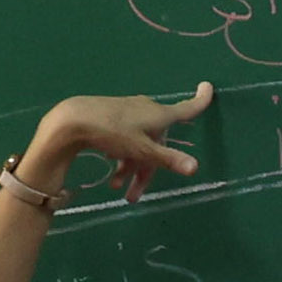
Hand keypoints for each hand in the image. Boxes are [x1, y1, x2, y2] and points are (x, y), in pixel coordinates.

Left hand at [22, 84, 213, 202]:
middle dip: (149, 169)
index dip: (200, 101)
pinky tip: (111, 170)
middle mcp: (147, 111)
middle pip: (159, 141)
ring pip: (141, 144)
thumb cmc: (112, 132)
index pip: (187, 108)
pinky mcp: (114, 117)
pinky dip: (123, 156)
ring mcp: (130, 113)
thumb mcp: (142, 150)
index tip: (208, 86)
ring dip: (131, 169)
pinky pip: (127, 139)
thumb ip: (168, 158)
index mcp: (159, 115)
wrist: (72, 120)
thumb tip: (195, 168)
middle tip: (135, 195)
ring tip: (117, 188)